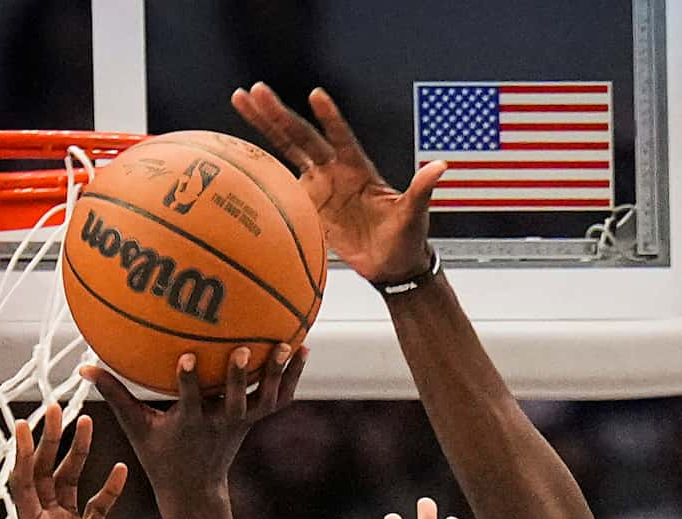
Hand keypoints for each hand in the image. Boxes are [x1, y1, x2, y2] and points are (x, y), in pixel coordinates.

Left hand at [0, 403, 127, 518]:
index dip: (25, 454)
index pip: (25, 483)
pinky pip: (101, 508)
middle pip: (49, 473)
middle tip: (58, 409)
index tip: (24, 424)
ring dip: (79, 454)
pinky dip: (110, 489)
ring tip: (88, 424)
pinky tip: (121, 470)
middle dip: (53, 441)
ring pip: (74, 483)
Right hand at [86, 346, 305, 504]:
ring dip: (277, 374)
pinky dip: (291, 376)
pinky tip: (301, 347)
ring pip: (264, 400)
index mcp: (190, 424)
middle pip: (234, 402)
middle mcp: (220, 424)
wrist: (195, 489)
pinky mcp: (254, 420)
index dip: (188, 381)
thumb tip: (83, 366)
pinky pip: (278, 398)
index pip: (189, 401)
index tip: (186, 357)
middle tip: (242, 349)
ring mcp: (241, 423)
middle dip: (236, 378)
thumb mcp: (136, 429)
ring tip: (288, 344)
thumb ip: (114, 395)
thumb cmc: (161, 455)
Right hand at [233, 83, 441, 284]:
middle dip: (280, 114)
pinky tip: (241, 148)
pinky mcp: (309, 205)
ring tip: (242, 100)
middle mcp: (336, 171)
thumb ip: (421, 189)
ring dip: (265, 127)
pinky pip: (283, 183)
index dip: (331, 119)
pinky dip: (263, 168)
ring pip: (288, 150)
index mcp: (359, 170)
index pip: (341, 139)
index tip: (317, 96)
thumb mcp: (414, 214)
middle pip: (303, 137)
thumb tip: (440, 167)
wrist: (392, 265)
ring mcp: (320, 186)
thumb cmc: (406, 238)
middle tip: (256, 91)